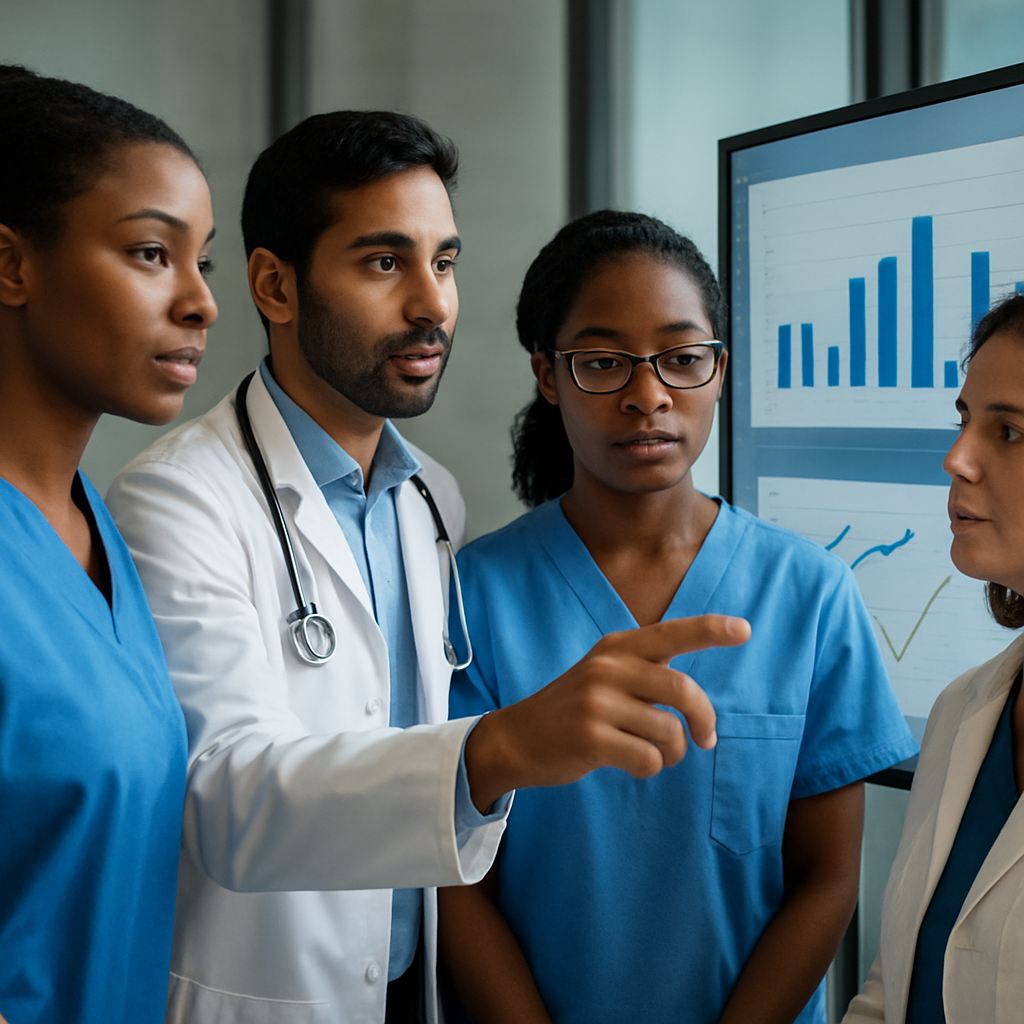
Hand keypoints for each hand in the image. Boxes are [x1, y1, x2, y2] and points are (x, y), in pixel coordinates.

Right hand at [465, 614, 749, 810]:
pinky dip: (650, 768)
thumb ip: (645, 673)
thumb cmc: (573, 709)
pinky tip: (630, 763)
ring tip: (652, 753)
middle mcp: (608, 667)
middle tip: (706, 739)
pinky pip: (649, 759)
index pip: (672, 633)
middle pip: (683, 691)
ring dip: (672, 753)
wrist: (517, 737)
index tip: (745, 629)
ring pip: (669, 732)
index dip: (711, 630)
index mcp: (617, 647)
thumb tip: (699, 703)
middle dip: (704, 720)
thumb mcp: (604, 675)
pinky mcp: (591, 738)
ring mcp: (597, 702)